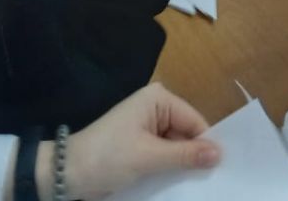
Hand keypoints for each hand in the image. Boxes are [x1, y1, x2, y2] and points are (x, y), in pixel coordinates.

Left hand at [35, 82, 219, 197]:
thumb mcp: (149, 157)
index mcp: (158, 99)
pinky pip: (163, 158)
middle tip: (210, 183)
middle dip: (194, 158)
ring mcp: (147, 129)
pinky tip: (176, 187)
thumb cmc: (108, 157)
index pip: (195, 121)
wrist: (66, 175)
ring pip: (176, 149)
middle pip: (187, 135)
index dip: (207, 145)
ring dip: (181, 168)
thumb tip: (220, 153)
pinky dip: (168, 172)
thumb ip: (185, 155)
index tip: (221, 171)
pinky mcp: (139, 148)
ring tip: (196, 188)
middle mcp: (155, 109)